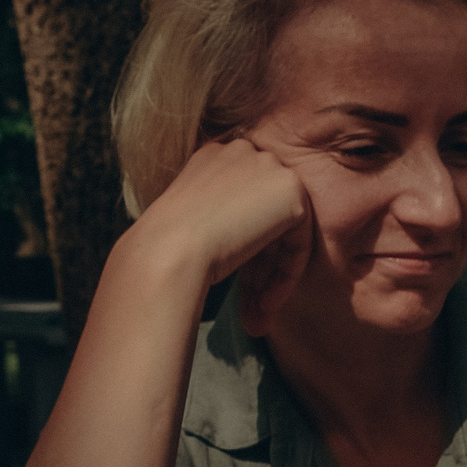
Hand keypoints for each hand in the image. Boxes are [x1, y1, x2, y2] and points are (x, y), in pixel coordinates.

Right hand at [124, 133, 311, 331]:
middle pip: (267, 215)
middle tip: (251, 306)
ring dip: (274, 276)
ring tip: (258, 315)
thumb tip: (248, 237)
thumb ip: (224, 216)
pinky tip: (267, 303)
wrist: (167, 252)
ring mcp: (270, 166)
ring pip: (286, 231)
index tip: (234, 281)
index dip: (244, 246)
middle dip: (262, 265)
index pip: (244, 201)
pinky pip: (301, 241)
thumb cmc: (165, 247)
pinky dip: (287, 275)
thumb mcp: (192, 220)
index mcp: (214, 155)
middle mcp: (244, 151)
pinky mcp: (292, 191)